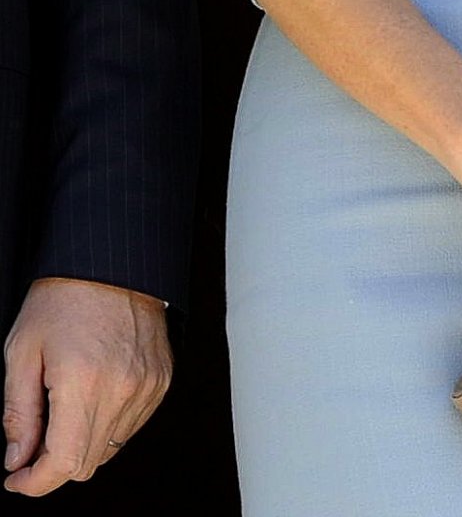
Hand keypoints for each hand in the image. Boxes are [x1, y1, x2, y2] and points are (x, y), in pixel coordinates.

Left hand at [3, 277, 171, 495]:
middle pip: (87, 465)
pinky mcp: (160, 380)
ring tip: (63, 411)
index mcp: (83, 381)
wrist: (112, 262)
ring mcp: (147, 385)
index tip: (17, 478)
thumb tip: (18, 459)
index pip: (64, 464)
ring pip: (109, 449)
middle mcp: (122, 388)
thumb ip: (18, 412)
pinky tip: (90, 399)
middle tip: (32, 446)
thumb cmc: (65, 296)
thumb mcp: (22, 350)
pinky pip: (130, 427)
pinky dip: (106, 426)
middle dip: (53, 467)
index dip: (35, 483)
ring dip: (81, 446)